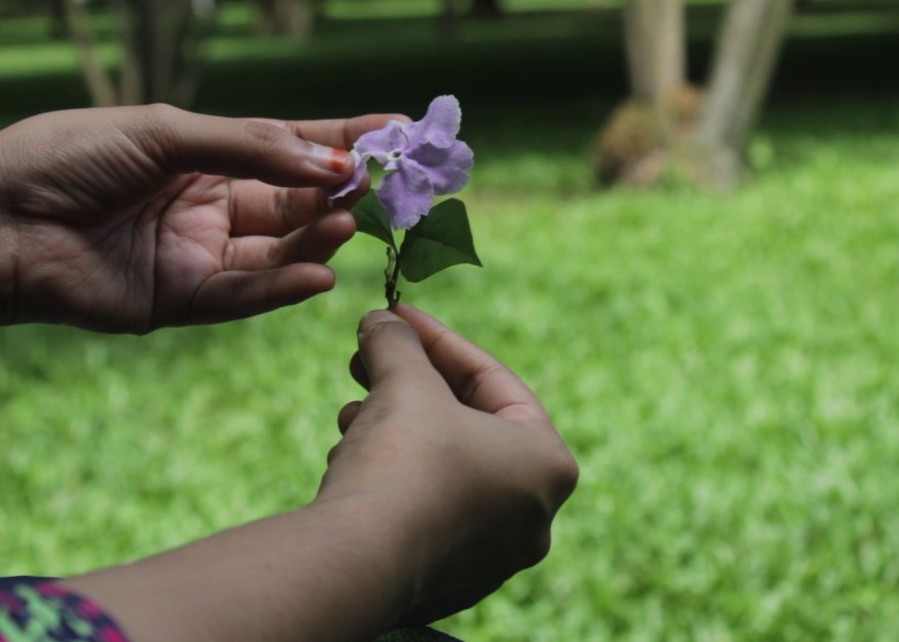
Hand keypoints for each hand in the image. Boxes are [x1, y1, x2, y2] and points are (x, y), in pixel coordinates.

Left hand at [0, 104, 398, 331]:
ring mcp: (196, 254)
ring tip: (347, 222)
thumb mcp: (165, 134)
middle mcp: (206, 205)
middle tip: (379, 185)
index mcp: (201, 154)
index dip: (341, 141)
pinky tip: (320, 273)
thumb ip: (249, 148)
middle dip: (336, 191)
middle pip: (290, 198)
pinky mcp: (179, 301)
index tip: (398, 134)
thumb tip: (331, 164)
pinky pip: (244, 295)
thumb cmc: (68, 158)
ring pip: (274, 248)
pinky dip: (283, 286)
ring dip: (315, 236)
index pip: (286, 146)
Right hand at [319, 304, 578, 624]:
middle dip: (411, 389)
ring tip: (351, 415)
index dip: (438, 340)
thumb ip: (399, 343)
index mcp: (548, 464)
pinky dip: (392, 481)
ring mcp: (493, 558)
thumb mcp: (404, 382)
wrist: (358, 562)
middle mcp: (533, 517)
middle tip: (368, 362)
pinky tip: (351, 462)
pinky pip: (423, 513)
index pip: (493, 381)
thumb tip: (381, 320)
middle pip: (467, 427)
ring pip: (442, 471)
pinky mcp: (447, 583)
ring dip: (394, 432)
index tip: (397, 316)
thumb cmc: (404, 462)